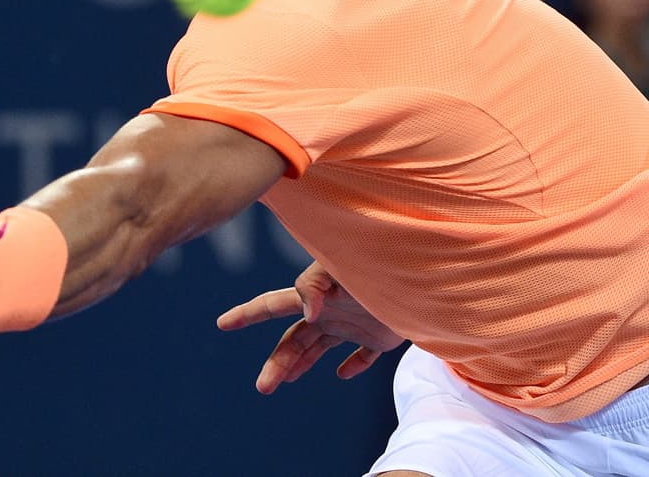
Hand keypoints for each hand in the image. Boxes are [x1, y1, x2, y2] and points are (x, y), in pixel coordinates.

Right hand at [216, 261, 404, 393]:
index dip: (247, 314)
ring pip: (319, 350)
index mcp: (316, 294)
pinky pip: (362, 356)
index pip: (273, 304)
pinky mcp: (381, 337)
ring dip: (300, 366)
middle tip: (263, 387)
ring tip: (283, 383)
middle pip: (293, 339)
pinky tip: (342, 374)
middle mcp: (331, 310)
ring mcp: (355, 323)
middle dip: (276, 362)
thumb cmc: (379, 262)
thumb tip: (307, 314)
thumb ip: (315, 283)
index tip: (222, 324)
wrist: (426, 274)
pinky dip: (351, 366)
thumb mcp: (340, 265)